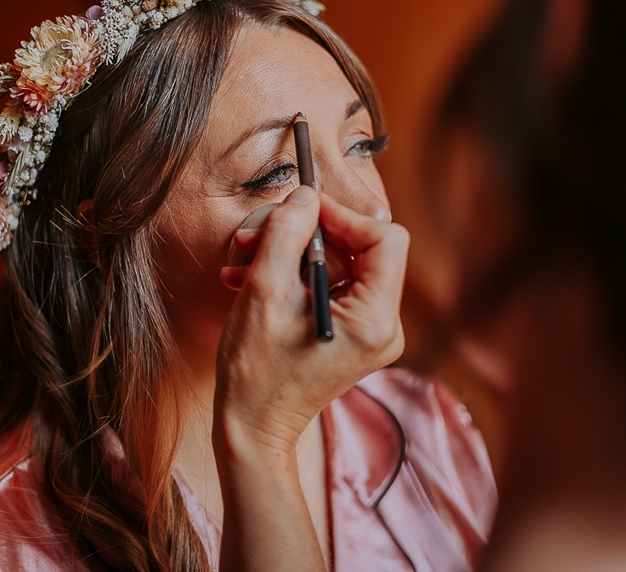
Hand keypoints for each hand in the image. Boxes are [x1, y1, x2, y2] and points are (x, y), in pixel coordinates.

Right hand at [215, 184, 409, 456]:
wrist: (250, 428)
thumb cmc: (256, 371)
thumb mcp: (266, 291)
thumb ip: (287, 234)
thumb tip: (306, 197)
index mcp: (375, 320)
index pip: (385, 238)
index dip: (342, 216)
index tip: (301, 211)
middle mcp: (383, 327)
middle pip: (358, 249)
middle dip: (303, 235)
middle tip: (254, 234)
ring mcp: (367, 333)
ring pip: (336, 264)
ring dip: (287, 254)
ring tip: (241, 259)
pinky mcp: (348, 335)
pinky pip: (327, 286)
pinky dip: (290, 277)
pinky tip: (246, 279)